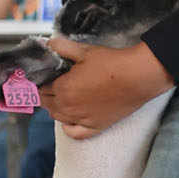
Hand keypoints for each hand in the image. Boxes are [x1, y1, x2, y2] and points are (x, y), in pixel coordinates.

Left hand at [39, 34, 172, 139]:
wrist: (137, 77)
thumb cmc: (111, 63)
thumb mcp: (84, 51)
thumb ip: (62, 47)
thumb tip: (48, 44)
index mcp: (63, 88)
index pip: (41, 88)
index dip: (42, 81)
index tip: (46, 76)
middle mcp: (68, 107)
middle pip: (46, 103)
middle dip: (46, 93)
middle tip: (53, 84)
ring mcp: (81, 119)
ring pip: (57, 117)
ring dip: (55, 107)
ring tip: (62, 97)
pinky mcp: (95, 127)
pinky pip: (74, 133)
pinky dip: (68, 128)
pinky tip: (69, 120)